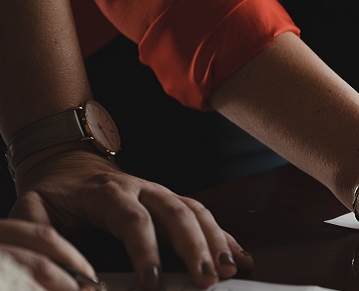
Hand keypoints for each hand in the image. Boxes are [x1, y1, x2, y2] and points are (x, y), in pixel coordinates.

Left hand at [8, 147, 252, 289]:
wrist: (70, 164)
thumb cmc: (54, 193)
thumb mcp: (33, 208)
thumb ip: (38, 233)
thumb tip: (57, 268)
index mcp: (109, 191)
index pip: (133, 219)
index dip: (145, 251)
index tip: (153, 283)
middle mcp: (143, 189)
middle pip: (177, 213)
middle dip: (195, 247)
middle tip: (206, 279)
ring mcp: (163, 193)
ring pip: (197, 212)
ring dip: (216, 242)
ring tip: (229, 271)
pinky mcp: (174, 202)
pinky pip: (205, 216)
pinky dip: (225, 236)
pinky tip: (240, 257)